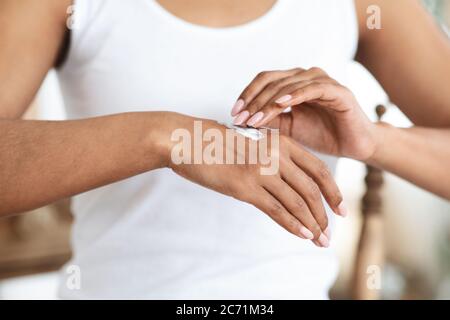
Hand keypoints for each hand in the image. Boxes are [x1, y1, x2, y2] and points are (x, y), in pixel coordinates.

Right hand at [163, 113, 346, 246]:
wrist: (186, 139)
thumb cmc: (215, 142)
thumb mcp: (250, 143)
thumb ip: (269, 157)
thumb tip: (282, 179)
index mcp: (280, 141)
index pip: (318, 169)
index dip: (333, 191)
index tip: (340, 208)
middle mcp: (276, 155)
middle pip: (312, 189)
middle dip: (324, 214)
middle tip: (330, 232)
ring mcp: (262, 170)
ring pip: (297, 202)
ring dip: (312, 225)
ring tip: (320, 240)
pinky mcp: (246, 186)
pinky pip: (276, 210)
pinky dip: (293, 225)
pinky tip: (303, 235)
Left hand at [231, 68, 377, 160]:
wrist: (352, 145)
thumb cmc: (321, 134)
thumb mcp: (288, 128)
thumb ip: (269, 120)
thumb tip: (242, 120)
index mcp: (293, 83)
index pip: (264, 81)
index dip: (247, 94)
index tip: (234, 113)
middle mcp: (305, 77)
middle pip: (272, 80)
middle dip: (253, 100)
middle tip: (240, 118)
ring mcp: (321, 81)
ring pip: (288, 85)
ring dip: (268, 102)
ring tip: (254, 119)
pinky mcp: (337, 90)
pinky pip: (311, 89)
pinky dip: (294, 95)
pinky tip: (279, 105)